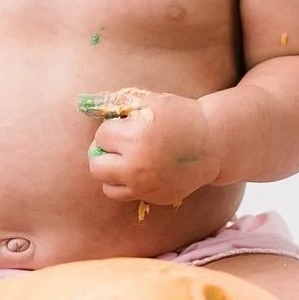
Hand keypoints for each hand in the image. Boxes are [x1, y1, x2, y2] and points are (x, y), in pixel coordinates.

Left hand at [77, 87, 220, 209]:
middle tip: (116, 146)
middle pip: (96, 166)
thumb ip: (116, 103)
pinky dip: (130, 184)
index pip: (101, 137)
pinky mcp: (156, 198)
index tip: (125, 126)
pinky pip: (129, 195)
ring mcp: (146, 186)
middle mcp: (137, 166)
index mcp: (134, 138)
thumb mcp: (149, 101)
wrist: (212, 142)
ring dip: (112, 173)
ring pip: (108, 187)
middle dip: (102, 153)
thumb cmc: (179, 115)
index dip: (111, 129)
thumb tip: (86, 105)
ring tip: (126, 160)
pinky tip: (143, 169)